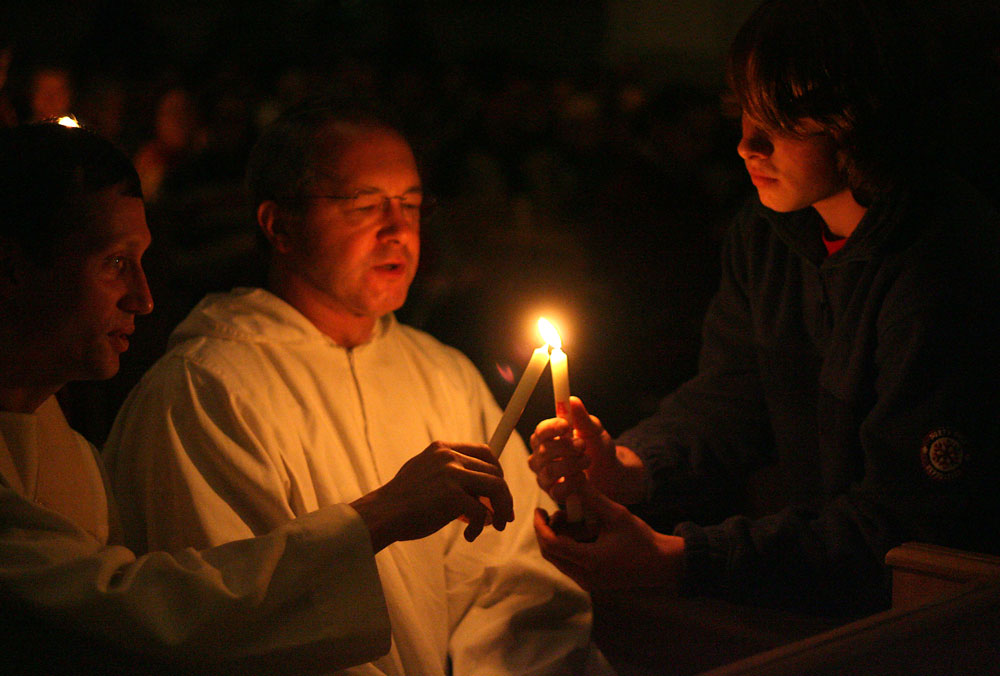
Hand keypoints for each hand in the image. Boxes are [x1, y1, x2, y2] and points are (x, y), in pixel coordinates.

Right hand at [351, 441, 514, 551]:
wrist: (381, 515)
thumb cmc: (402, 502)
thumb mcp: (425, 474)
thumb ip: (451, 476)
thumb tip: (482, 496)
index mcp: (442, 449)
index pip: (484, 451)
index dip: (497, 472)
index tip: (499, 492)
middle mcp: (449, 457)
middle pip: (495, 471)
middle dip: (503, 496)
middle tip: (502, 516)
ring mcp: (451, 474)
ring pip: (496, 487)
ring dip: (501, 509)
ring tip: (496, 525)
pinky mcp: (452, 496)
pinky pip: (482, 512)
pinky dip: (481, 526)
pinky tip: (470, 536)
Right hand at [529, 396, 645, 503]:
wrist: (609, 472)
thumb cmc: (596, 448)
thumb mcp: (594, 430)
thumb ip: (582, 418)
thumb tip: (572, 400)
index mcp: (546, 438)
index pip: (539, 431)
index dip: (551, 428)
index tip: (566, 425)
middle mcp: (540, 457)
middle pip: (542, 451)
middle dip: (565, 447)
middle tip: (582, 445)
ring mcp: (545, 476)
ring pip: (549, 471)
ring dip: (572, 464)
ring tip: (587, 459)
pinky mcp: (554, 494)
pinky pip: (557, 491)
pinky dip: (572, 483)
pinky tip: (582, 477)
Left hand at [533, 483, 683, 591]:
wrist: (661, 564)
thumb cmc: (641, 538)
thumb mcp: (617, 514)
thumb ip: (592, 497)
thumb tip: (572, 478)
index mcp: (590, 560)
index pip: (552, 544)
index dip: (540, 526)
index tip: (539, 510)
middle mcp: (585, 576)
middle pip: (550, 554)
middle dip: (546, 532)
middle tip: (550, 513)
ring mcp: (587, 583)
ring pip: (557, 561)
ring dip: (555, 539)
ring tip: (566, 519)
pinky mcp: (591, 583)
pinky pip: (568, 565)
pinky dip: (565, 548)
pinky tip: (575, 532)